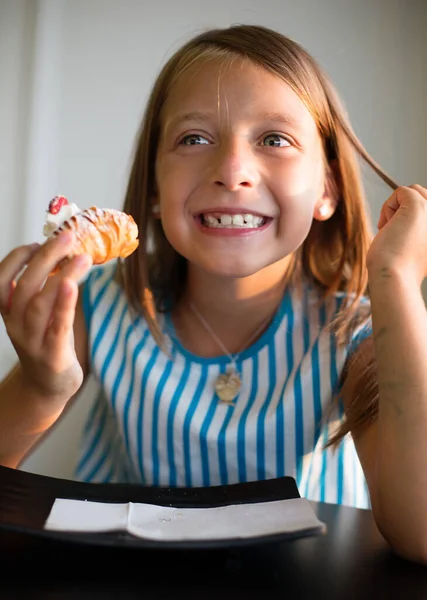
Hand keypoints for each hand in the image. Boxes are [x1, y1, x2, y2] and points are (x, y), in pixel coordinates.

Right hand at [0, 231, 92, 400]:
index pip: (1, 282)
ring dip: (60, 276)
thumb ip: (45, 289)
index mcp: (9, 314)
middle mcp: (16, 326)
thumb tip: (66, 253)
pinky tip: (72, 284)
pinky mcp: (52, 356)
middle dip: (45, 258)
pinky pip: (57, 327)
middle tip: (67, 237)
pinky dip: (64, 304)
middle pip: (25, 287)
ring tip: (82, 257)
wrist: (48, 388)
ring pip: (40, 304)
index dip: (16, 259)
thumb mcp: (39, 315)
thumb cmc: (47, 343)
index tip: (36, 242)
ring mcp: (33, 342)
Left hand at [366, 185, 426, 285]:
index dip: (412, 216)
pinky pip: (401, 191)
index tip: (403, 236)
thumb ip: (423, 227)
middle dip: (404, 210)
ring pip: (413, 191)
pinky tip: (387, 227)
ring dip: (396, 209)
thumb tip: (413, 202)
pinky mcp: (417, 205)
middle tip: (396, 234)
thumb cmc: (402, 266)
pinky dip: (387, 207)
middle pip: (424, 194)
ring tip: (393, 231)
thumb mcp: (420, 244)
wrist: (394, 277)